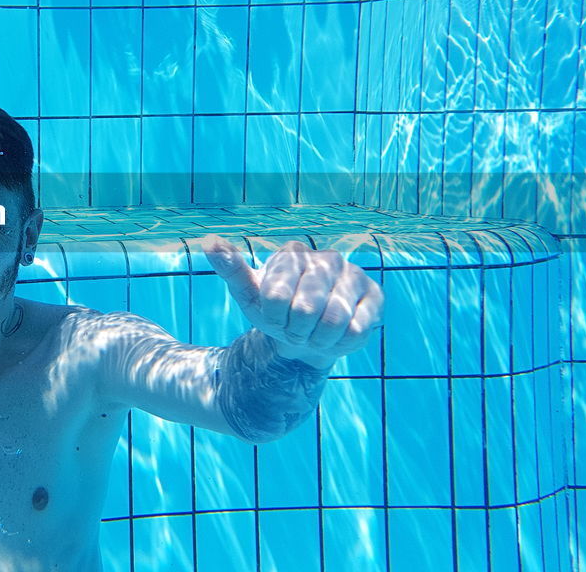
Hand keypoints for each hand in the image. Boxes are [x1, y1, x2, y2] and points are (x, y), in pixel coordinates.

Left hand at [202, 235, 383, 368]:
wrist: (305, 335)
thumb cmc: (275, 312)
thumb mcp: (248, 294)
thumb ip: (231, 269)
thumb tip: (210, 243)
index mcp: (292, 254)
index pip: (276, 296)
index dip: (274, 318)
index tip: (275, 316)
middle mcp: (326, 258)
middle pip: (306, 310)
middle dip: (296, 330)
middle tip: (296, 328)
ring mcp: (353, 275)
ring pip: (333, 321)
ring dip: (318, 338)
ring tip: (314, 332)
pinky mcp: (374, 296)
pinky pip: (357, 330)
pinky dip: (340, 343)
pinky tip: (336, 335)